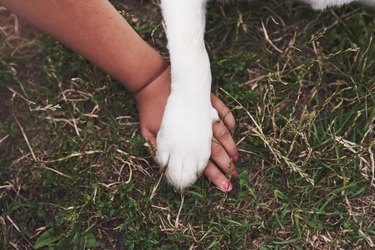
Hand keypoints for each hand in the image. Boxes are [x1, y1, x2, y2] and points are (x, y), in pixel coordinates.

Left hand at [135, 67, 237, 191]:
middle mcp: (199, 130)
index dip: (214, 176)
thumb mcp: (148, 133)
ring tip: (236, 158)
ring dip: (231, 147)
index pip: (203, 163)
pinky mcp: (208, 101)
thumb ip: (158, 152)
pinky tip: (233, 129)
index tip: (223, 187)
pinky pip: (224, 113)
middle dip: (227, 167)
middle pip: (217, 152)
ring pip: (224, 134)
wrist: (155, 82)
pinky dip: (230, 122)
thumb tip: (165, 168)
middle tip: (235, 178)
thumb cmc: (150, 108)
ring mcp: (206, 115)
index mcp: (185, 140)